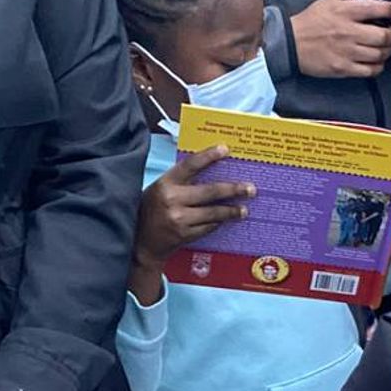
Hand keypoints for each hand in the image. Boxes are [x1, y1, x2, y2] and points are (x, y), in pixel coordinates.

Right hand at [133, 144, 253, 271]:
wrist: (140, 241)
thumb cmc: (151, 210)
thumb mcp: (161, 189)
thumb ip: (181, 182)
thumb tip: (210, 170)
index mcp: (166, 183)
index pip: (191, 165)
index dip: (209, 156)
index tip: (226, 149)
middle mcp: (172, 200)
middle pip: (210, 191)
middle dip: (234, 189)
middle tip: (250, 189)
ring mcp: (179, 219)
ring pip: (213, 213)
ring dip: (231, 211)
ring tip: (244, 209)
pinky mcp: (184, 235)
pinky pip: (208, 227)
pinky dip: (217, 223)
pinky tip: (226, 220)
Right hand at [289, 0, 390, 78]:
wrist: (291, 43)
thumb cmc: (309, 23)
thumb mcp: (328, 0)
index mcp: (346, 12)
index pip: (378, 8)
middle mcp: (349, 32)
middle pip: (384, 36)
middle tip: (390, 34)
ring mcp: (347, 51)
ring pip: (380, 54)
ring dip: (386, 52)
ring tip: (383, 48)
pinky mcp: (344, 68)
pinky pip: (370, 70)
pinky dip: (377, 67)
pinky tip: (375, 62)